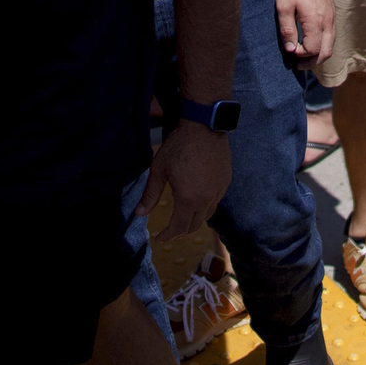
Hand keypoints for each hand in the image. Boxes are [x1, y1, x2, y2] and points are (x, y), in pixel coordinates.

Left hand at [143, 123, 233, 238]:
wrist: (203, 126)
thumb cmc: (179, 146)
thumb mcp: (159, 170)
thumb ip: (150, 194)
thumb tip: (139, 214)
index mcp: (188, 198)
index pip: (179, 227)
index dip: (168, 235)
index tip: (160, 238)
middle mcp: (207, 198)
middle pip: (195, 225)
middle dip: (181, 231)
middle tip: (169, 231)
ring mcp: (219, 190)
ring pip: (208, 214)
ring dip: (194, 220)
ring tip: (183, 218)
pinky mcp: (226, 181)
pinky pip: (216, 201)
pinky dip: (206, 206)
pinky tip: (197, 200)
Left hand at [277, 0, 334, 62]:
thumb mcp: (283, 6)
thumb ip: (287, 30)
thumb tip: (291, 50)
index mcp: (315, 21)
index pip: (312, 50)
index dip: (301, 55)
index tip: (290, 50)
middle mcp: (327, 22)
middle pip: (325, 53)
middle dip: (312, 62)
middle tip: (298, 66)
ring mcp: (332, 19)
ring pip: (330, 46)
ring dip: (318, 56)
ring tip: (304, 58)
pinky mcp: (332, 15)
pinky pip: (331, 37)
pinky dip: (323, 46)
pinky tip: (311, 44)